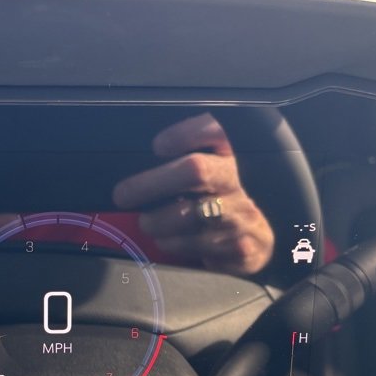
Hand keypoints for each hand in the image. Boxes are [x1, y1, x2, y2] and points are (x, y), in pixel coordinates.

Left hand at [112, 113, 273, 274]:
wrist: (253, 240)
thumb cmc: (213, 199)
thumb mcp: (202, 172)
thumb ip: (174, 162)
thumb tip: (129, 164)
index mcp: (225, 152)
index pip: (214, 129)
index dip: (186, 133)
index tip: (158, 146)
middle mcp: (235, 179)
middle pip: (197, 170)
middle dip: (151, 183)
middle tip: (122, 195)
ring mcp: (240, 213)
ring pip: (188, 214)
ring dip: (156, 221)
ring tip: (147, 222)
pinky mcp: (239, 246)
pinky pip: (192, 244)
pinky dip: (170, 243)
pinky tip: (168, 239)